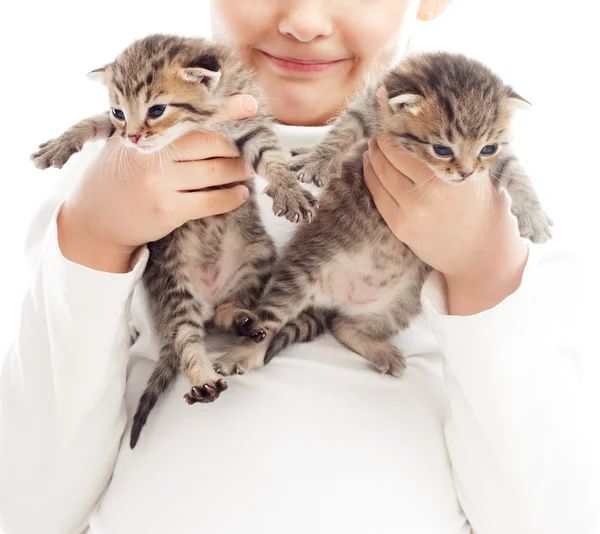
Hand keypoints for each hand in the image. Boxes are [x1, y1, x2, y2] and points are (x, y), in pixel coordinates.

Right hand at [57, 94, 258, 272]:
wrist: (94, 219)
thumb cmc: (117, 177)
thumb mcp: (126, 145)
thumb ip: (154, 131)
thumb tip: (196, 115)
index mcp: (143, 134)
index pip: (191, 120)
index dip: (223, 112)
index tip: (250, 105)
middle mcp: (152, 156)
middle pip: (209, 144)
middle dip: (236, 146)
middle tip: (249, 147)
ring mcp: (160, 185)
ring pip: (214, 172)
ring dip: (237, 171)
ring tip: (247, 170)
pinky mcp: (168, 211)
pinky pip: (210, 202)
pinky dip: (230, 198)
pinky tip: (240, 193)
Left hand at [364, 136, 527, 314]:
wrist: (479, 253)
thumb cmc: (481, 208)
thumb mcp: (476, 174)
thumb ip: (457, 152)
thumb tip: (436, 122)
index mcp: (451, 174)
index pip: (415, 143)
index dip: (400, 128)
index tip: (395, 117)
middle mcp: (429, 192)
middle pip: (393, 156)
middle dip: (383, 140)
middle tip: (381, 129)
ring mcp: (412, 211)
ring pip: (381, 173)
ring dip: (373, 156)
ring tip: (373, 146)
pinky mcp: (400, 226)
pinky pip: (377, 194)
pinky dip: (370, 176)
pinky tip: (369, 164)